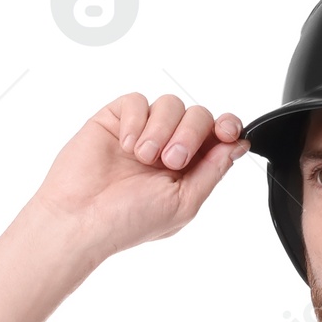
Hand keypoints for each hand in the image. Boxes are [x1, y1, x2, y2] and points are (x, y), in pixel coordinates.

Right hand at [31, 94, 247, 265]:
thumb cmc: (128, 221)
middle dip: (190, 134)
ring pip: (170, 104)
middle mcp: (167, 147)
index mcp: (188, 170)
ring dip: (161, 129)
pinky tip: (126, 145)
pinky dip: (136, 120)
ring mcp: (142, 132)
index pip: (217, 136)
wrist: (82, 219)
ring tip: (143, 157)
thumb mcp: (184, 203)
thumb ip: (212, 171)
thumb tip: (238, 145)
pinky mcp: (116, 119)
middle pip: (198, 115)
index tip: (226, 130)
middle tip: (171, 160)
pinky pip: (137, 101)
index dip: (227, 127)